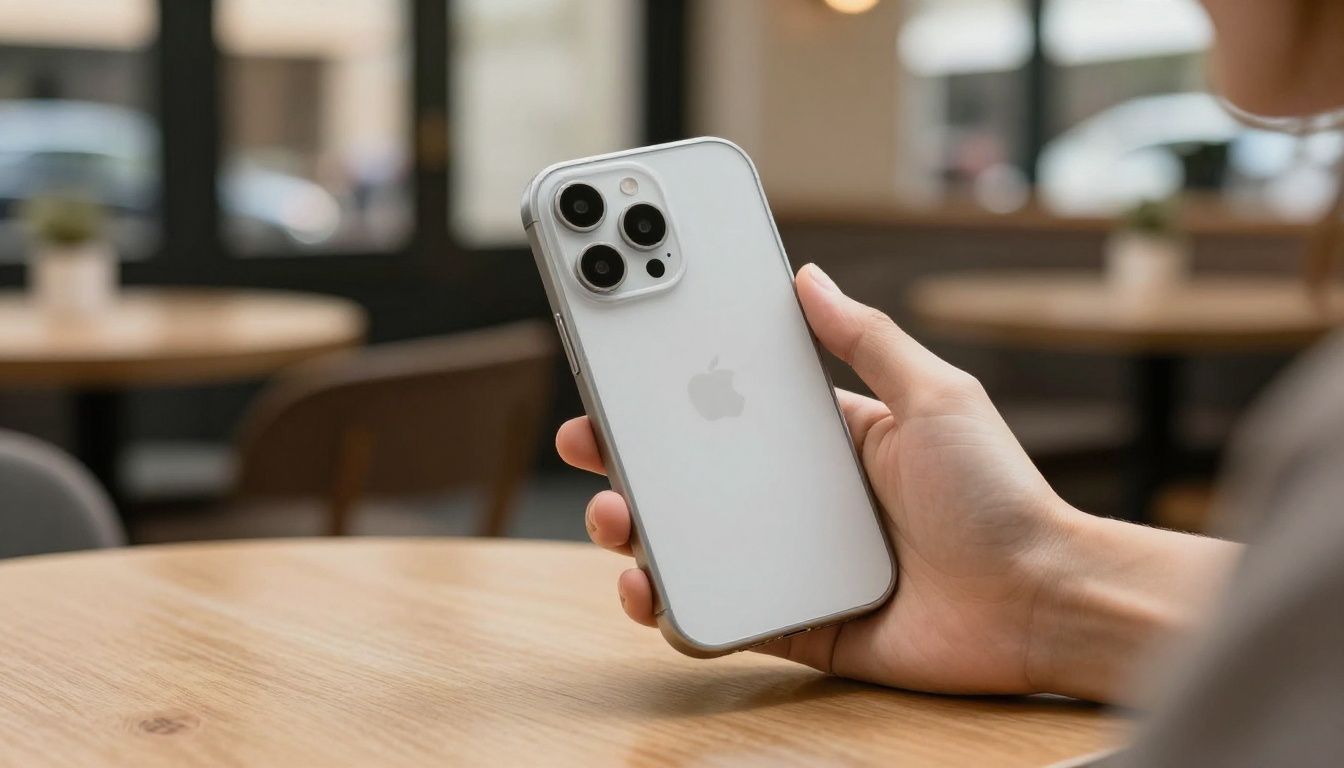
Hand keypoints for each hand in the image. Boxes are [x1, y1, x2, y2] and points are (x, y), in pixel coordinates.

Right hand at [558, 263, 1076, 694]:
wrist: (1040, 602)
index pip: (731, 411)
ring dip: (637, 532)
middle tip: (590, 439)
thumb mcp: (936, 397)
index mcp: (828, 443)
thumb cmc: (999, 495)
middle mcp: (800, 503)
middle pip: (695, 478)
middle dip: (630, 459)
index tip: (625, 372)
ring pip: (692, 547)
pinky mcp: (796, 623)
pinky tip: (650, 591)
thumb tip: (808, 276)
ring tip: (614, 515)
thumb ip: (867, 340)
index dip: (675, 394)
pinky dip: (674, 610)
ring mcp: (792, 565)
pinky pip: (719, 617)